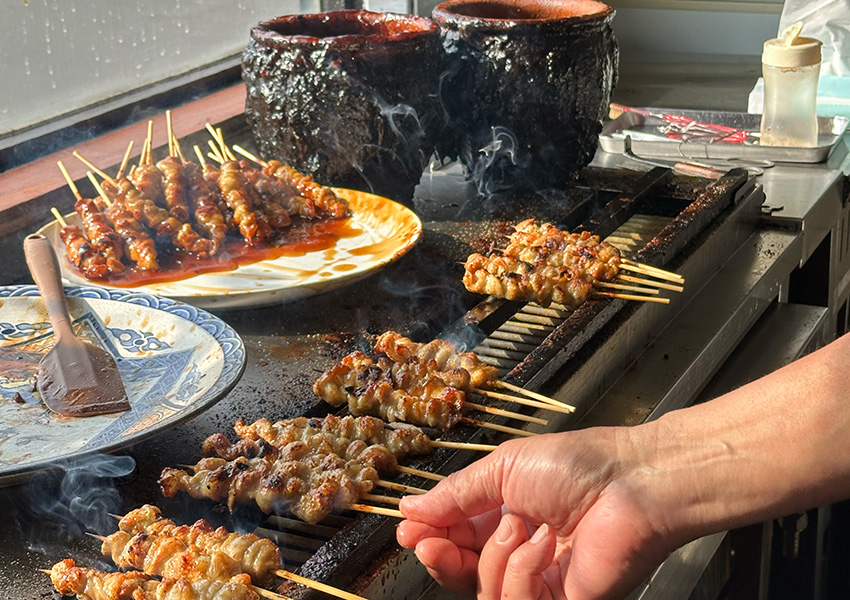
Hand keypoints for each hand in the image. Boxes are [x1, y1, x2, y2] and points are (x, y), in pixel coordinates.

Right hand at [397, 428, 676, 599]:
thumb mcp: (503, 468)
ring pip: (484, 592)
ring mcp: (540, 580)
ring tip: (518, 526)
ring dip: (493, 557)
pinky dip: (521, 573)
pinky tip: (540, 546)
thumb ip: (455, 494)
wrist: (631, 484)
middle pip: (462, 572)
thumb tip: (409, 508)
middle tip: (427, 543)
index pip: (455, 537)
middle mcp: (519, 550)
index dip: (429, 538)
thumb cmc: (577, 465)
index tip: (407, 531)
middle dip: (440, 558)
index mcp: (505, 514)